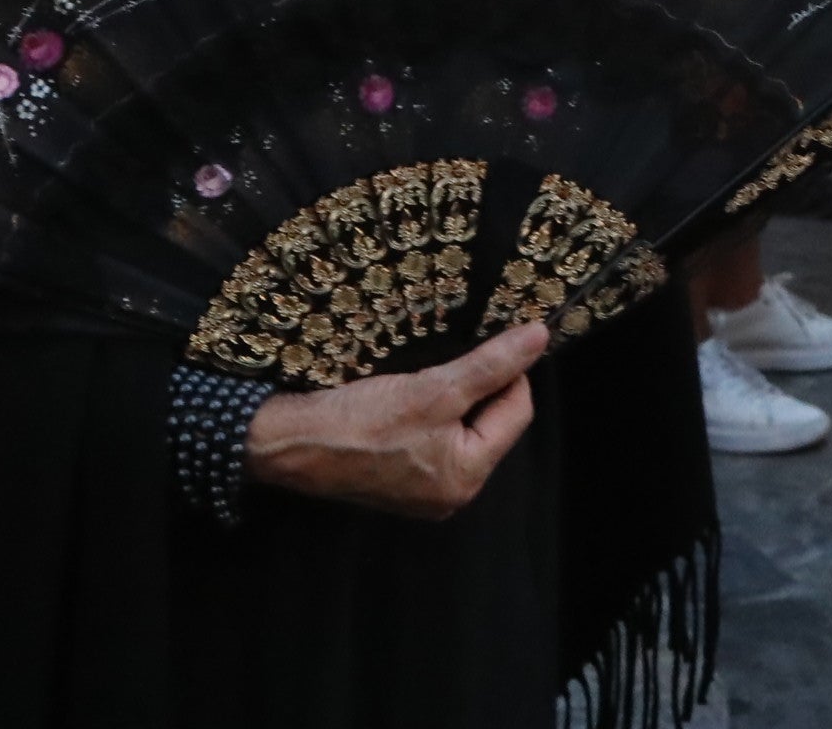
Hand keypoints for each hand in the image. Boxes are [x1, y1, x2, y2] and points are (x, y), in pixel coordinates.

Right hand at [243, 324, 550, 515]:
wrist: (291, 443)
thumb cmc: (363, 420)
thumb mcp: (435, 388)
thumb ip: (492, 365)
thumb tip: (541, 337)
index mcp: (466, 479)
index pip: (517, 412)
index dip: (512, 373)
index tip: (492, 343)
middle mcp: (451, 495)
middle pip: (493, 424)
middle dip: (481, 389)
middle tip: (453, 362)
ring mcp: (424, 492)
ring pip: (464, 429)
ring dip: (457, 398)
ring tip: (430, 379)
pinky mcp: (400, 481)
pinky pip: (436, 441)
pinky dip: (433, 414)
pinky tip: (412, 397)